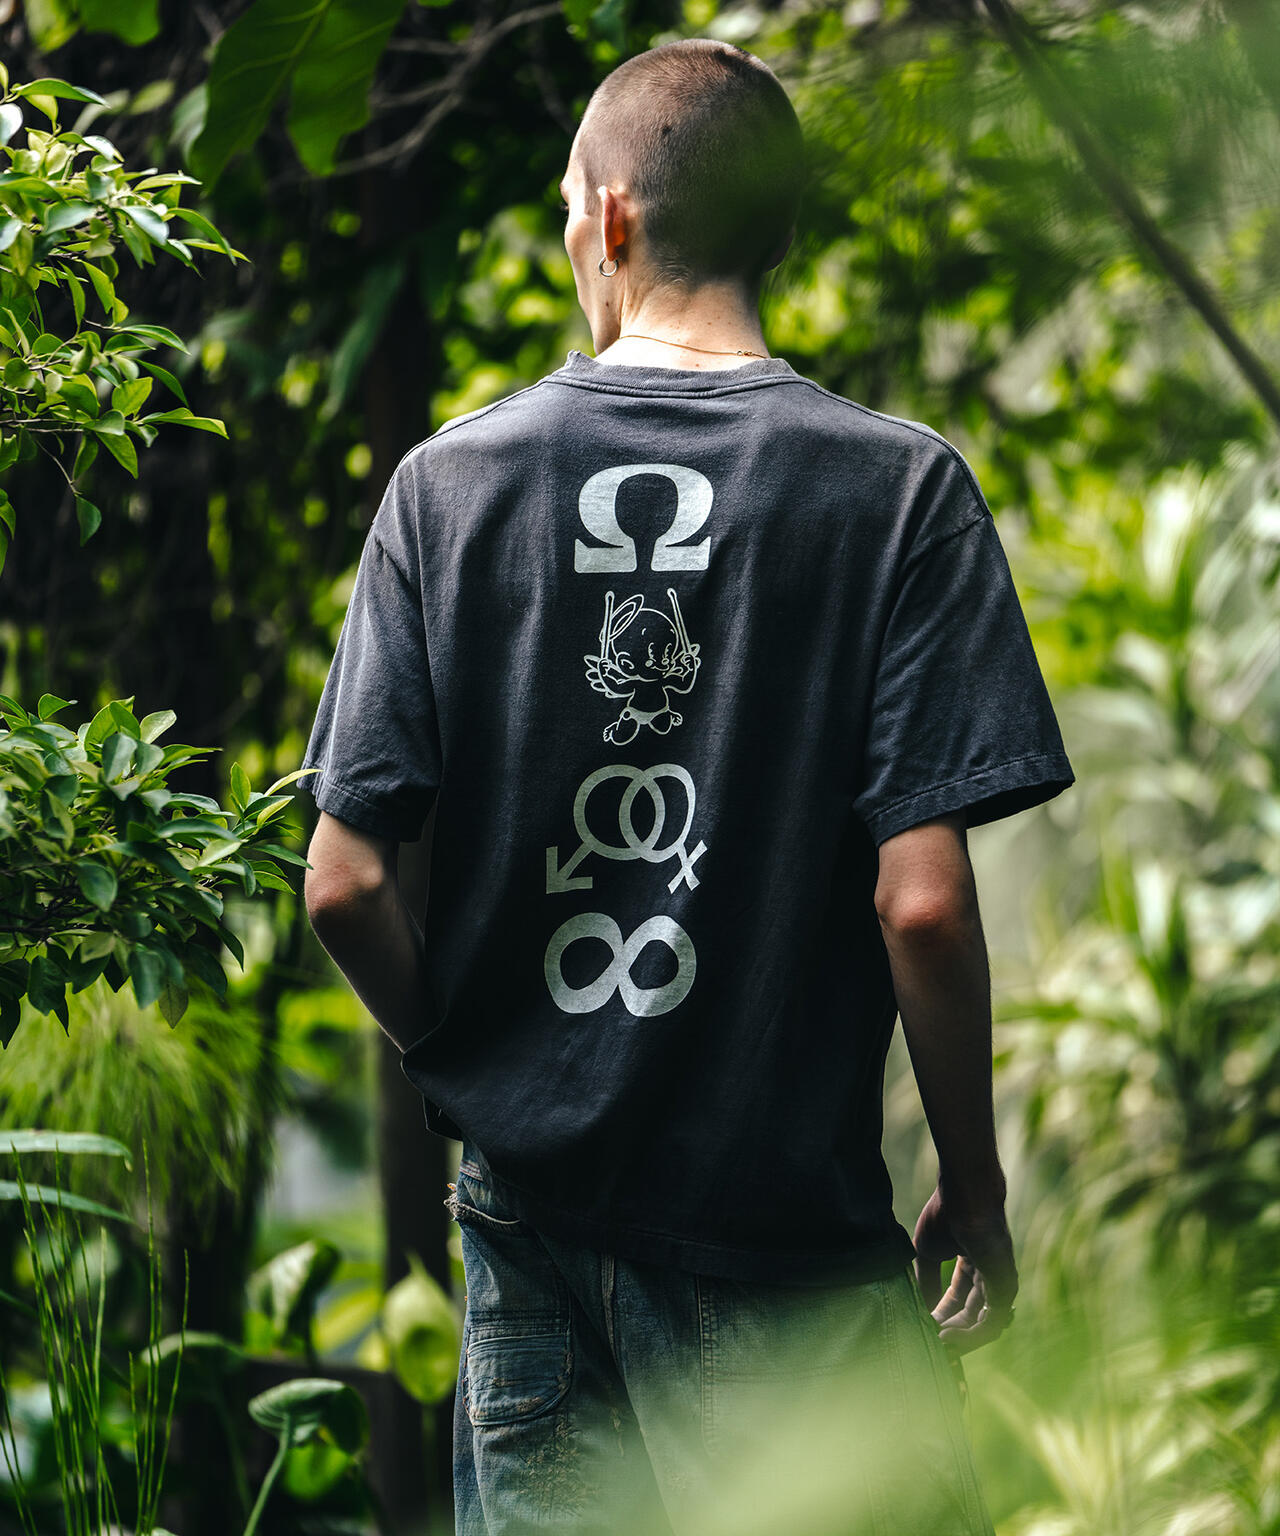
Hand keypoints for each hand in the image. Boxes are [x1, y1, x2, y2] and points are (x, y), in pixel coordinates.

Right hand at [912, 1184, 1016, 1355]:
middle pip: (972, 1318)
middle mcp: (990, 1278)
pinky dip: (970, 1335)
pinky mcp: (1005, 1288)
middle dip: (950, 1332)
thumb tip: (922, 1308)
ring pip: (983, 1325)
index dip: (941, 1316)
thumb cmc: (946, 1215)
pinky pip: (991, 1323)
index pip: (959, 1302)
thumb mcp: (927, 1252)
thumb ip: (926, 1280)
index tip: (922, 1328)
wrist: (964, 1197)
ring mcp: (1000, 1284)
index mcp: (973, 1266)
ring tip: (937, 1341)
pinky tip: (946, 1334)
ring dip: (960, 1339)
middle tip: (929, 1343)